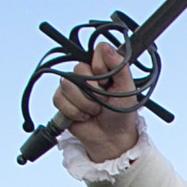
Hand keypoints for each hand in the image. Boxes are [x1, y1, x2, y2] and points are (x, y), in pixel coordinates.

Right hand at [55, 36, 143, 161]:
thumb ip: (120, 67)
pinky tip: (83, 116)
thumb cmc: (121, 114)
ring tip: (95, 111)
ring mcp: (73, 86)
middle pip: (79, 68)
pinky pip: (59, 98)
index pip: (97, 51)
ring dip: (84, 103)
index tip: (108, 82)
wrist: (111, 138)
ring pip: (67, 84)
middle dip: (93, 91)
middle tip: (103, 101)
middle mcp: (87, 74)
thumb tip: (107, 48)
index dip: (101, 67)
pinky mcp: (62, 100)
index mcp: (104, 68)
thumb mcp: (127, 90)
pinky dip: (74, 111)